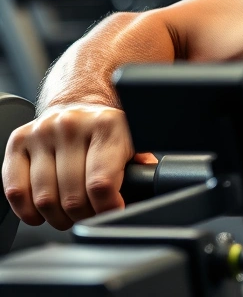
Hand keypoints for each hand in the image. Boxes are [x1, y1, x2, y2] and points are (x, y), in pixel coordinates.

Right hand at [2, 103, 155, 229]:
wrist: (79, 104)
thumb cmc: (108, 132)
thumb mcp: (133, 143)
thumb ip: (142, 167)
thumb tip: (147, 192)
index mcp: (107, 125)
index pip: (101, 185)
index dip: (107, 209)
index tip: (112, 213)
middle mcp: (71, 125)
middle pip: (73, 197)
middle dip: (84, 216)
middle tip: (91, 215)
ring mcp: (42, 132)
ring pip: (45, 199)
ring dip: (58, 218)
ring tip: (70, 215)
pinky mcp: (18, 141)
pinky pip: (16, 190)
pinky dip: (28, 211)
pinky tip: (42, 212)